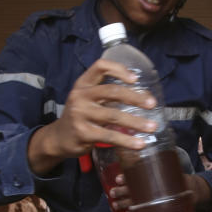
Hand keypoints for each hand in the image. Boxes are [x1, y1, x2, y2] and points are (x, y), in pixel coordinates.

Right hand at [27, 57, 156, 174]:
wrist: (58, 138)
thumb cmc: (80, 116)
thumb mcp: (87, 99)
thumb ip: (108, 95)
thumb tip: (143, 96)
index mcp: (83, 84)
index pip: (100, 66)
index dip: (119, 69)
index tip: (136, 79)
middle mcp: (80, 96)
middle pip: (112, 91)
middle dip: (135, 98)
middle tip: (152, 104)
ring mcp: (80, 114)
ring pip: (114, 115)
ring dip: (136, 122)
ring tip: (152, 127)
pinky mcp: (83, 133)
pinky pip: (110, 136)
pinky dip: (127, 140)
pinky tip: (139, 144)